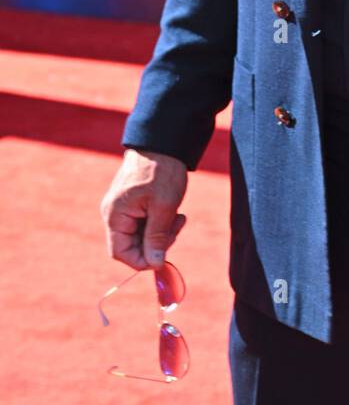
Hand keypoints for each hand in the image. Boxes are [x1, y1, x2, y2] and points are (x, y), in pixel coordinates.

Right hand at [100, 149, 187, 269]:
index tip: (165, 255)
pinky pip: (144, 223)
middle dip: (157, 243)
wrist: (163, 141)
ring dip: (161, 232)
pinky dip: (160, 222)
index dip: (143, 260)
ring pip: (141, 235)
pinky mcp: (133, 203)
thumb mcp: (164, 206)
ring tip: (178, 217)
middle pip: (132, 245)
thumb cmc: (162, 170)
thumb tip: (154, 264)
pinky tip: (174, 212)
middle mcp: (114, 214)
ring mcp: (123, 208)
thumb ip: (157, 237)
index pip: (121, 253)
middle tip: (177, 226)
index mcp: (116, 215)